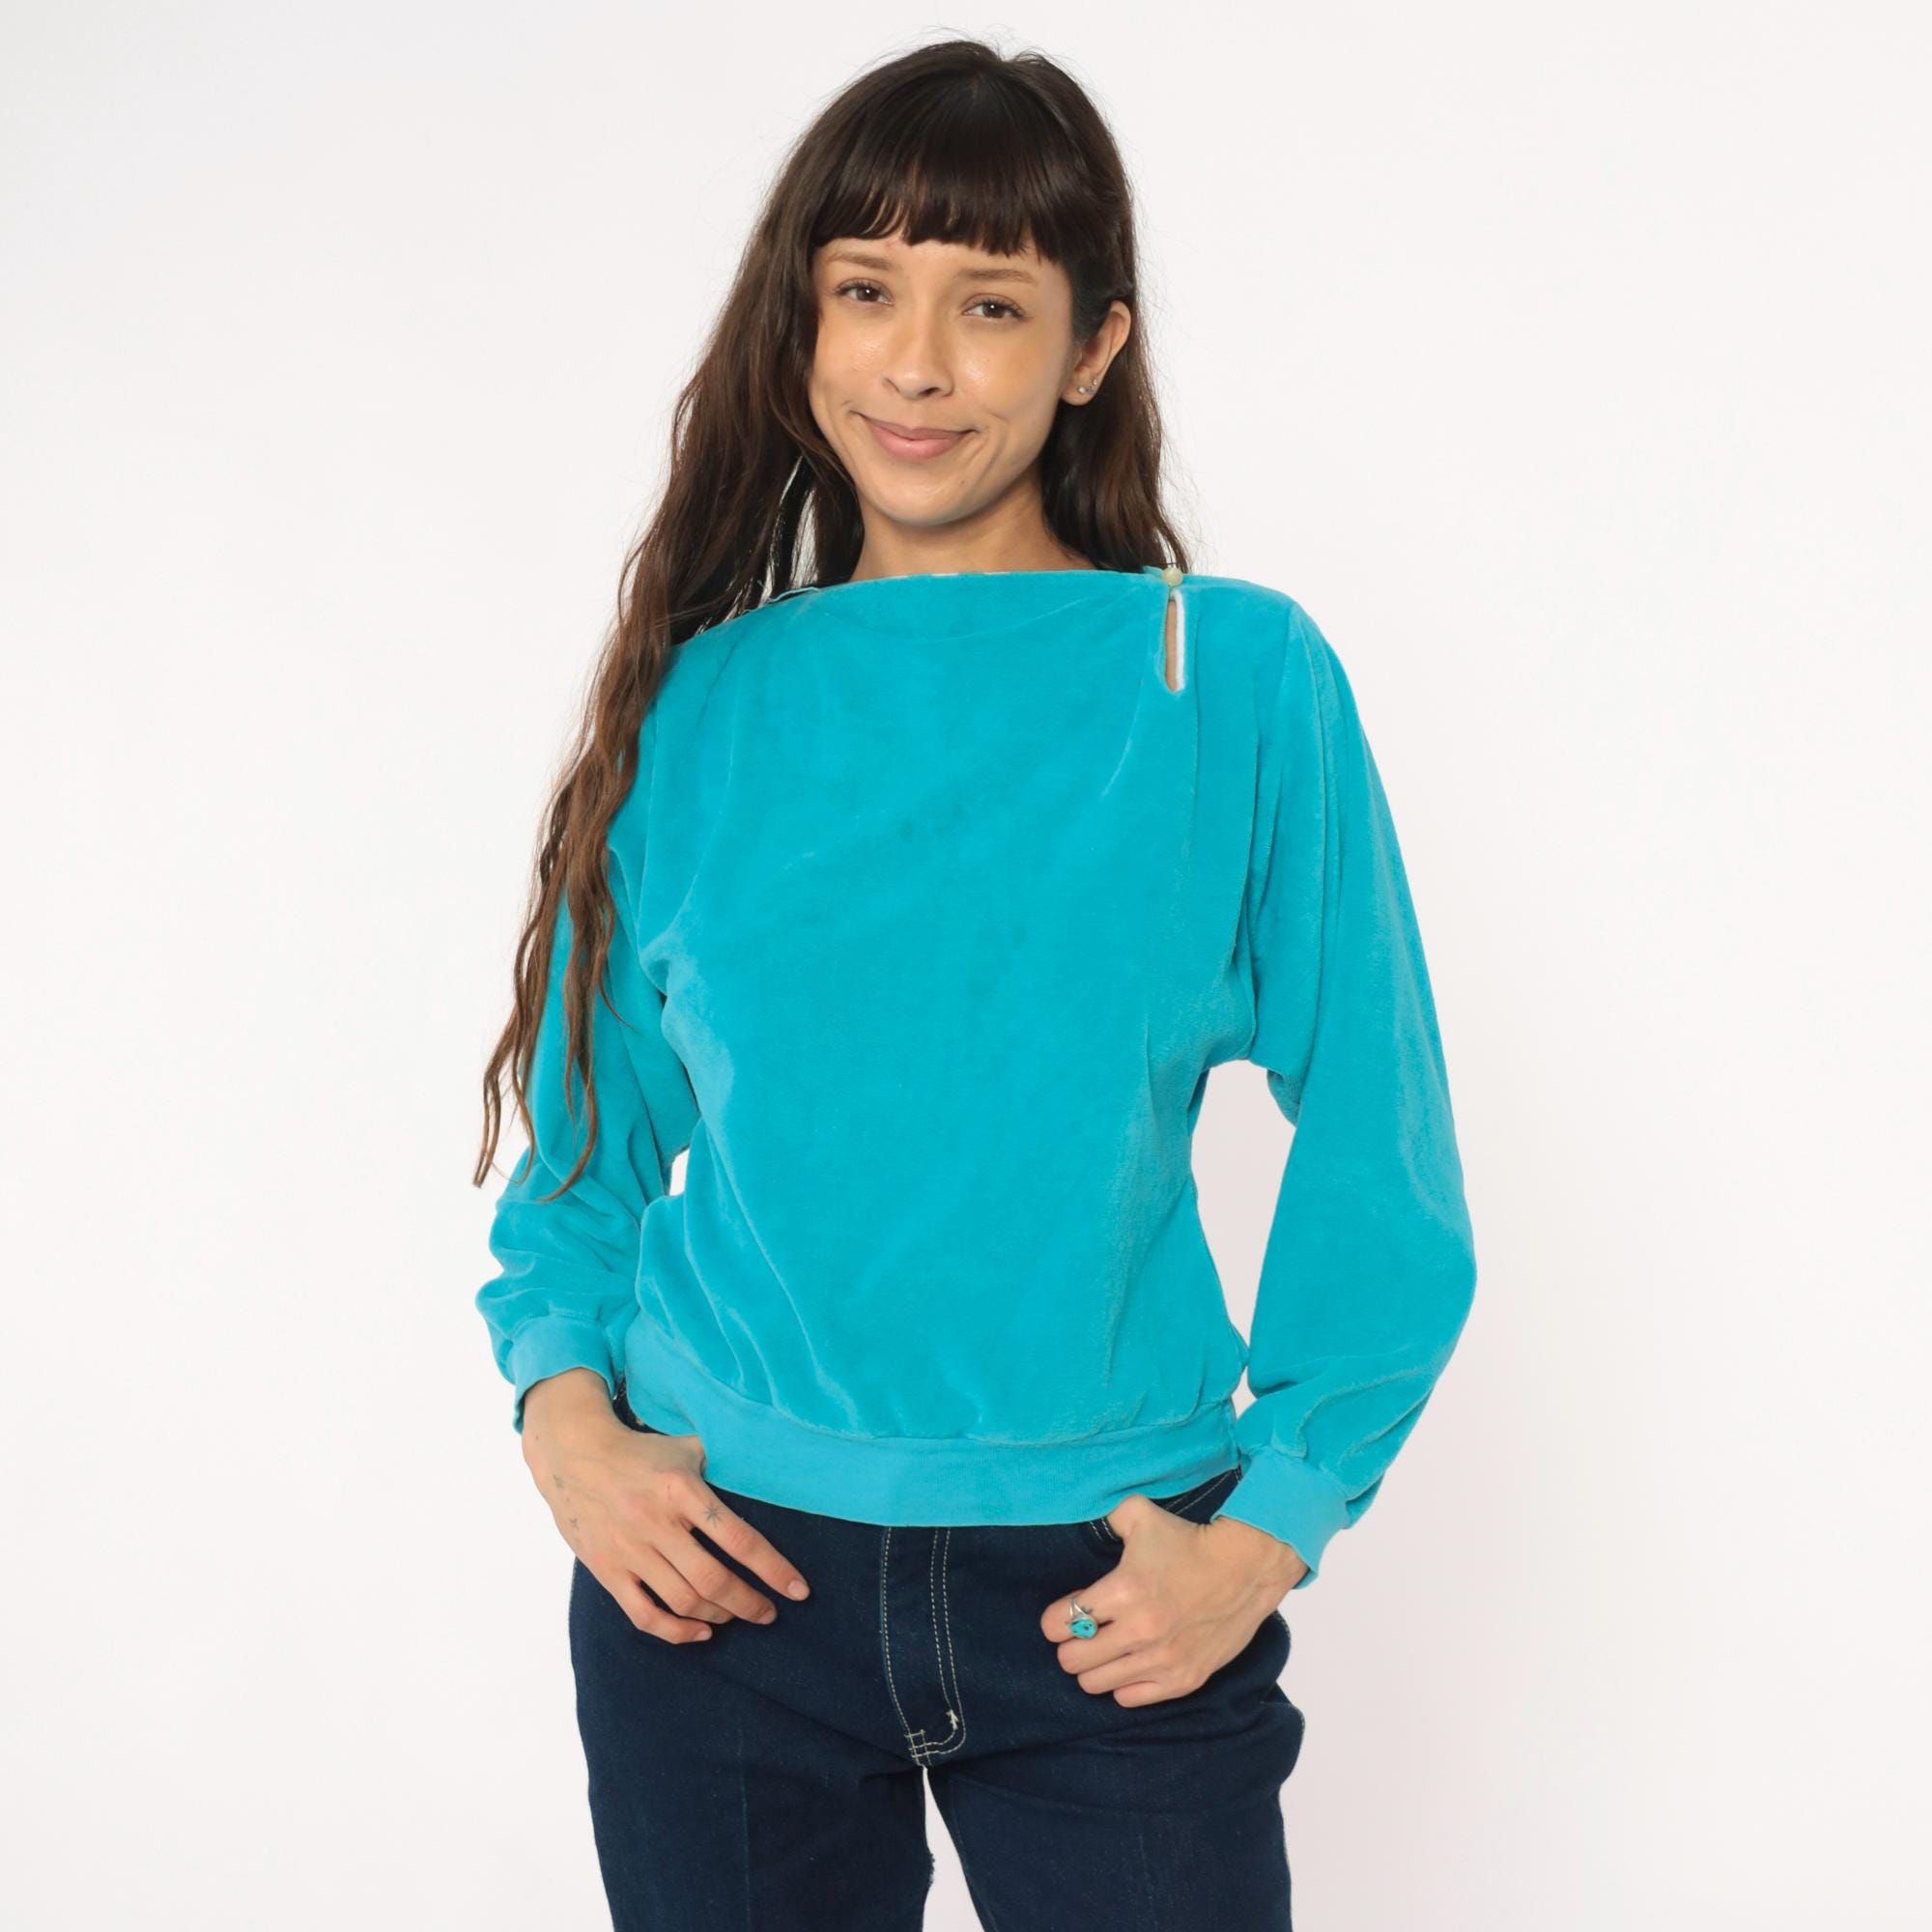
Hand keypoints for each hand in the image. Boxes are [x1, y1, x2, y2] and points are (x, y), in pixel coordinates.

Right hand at [520, 1369, 811, 1643]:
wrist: (573, 1454)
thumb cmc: (640, 1452)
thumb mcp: (685, 1446)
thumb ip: (725, 1462)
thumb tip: (774, 1468)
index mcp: (681, 1489)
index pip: (738, 1538)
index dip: (773, 1569)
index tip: (799, 1590)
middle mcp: (656, 1522)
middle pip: (712, 1579)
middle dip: (749, 1603)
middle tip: (770, 1613)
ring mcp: (629, 1550)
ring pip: (682, 1600)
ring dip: (718, 1616)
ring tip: (737, 1616)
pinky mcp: (607, 1570)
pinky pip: (643, 1614)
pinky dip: (675, 1631)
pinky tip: (700, 1633)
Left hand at [1039, 1493, 1307, 1706]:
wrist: (1246, 1567)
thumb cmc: (1189, 1541)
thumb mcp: (1141, 1515)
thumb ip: (1104, 1516)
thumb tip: (1078, 1512)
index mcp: (1123, 1590)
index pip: (1060, 1622)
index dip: (1054, 1618)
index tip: (1063, 1612)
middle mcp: (1140, 1631)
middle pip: (1072, 1660)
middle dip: (1070, 1645)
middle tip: (1083, 1632)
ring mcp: (1162, 1660)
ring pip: (1096, 1684)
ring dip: (1094, 1666)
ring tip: (1105, 1648)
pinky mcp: (1184, 1679)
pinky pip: (1130, 1699)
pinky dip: (1123, 1684)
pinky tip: (1130, 1662)